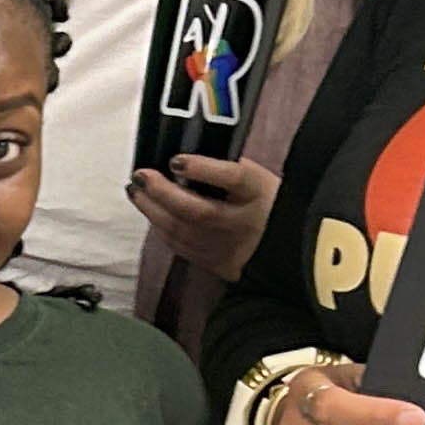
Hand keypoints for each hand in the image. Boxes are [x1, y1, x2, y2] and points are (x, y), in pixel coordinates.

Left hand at [129, 154, 278, 278]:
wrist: (289, 245)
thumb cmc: (266, 201)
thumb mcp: (258, 178)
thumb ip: (228, 168)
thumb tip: (185, 160)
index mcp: (259, 193)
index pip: (234, 179)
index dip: (204, 169)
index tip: (176, 161)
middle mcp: (243, 223)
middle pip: (198, 211)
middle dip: (163, 193)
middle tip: (140, 176)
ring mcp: (228, 247)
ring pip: (183, 232)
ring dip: (153, 210)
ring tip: (136, 191)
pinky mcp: (216, 264)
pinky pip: (181, 246)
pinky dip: (162, 229)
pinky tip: (152, 213)